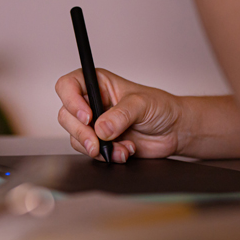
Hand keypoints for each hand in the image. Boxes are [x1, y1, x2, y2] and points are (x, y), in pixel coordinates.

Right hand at [55, 68, 187, 162]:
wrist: (173, 131)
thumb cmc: (160, 108)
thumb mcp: (142, 104)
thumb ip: (121, 115)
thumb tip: (101, 128)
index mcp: (98, 83)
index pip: (68, 85)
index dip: (71, 100)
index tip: (87, 116)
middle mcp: (92, 102)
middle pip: (66, 115)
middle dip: (81, 132)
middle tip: (97, 142)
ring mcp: (94, 124)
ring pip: (75, 136)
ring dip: (96, 147)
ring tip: (121, 147)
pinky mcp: (99, 142)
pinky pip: (88, 151)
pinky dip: (105, 155)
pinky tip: (124, 151)